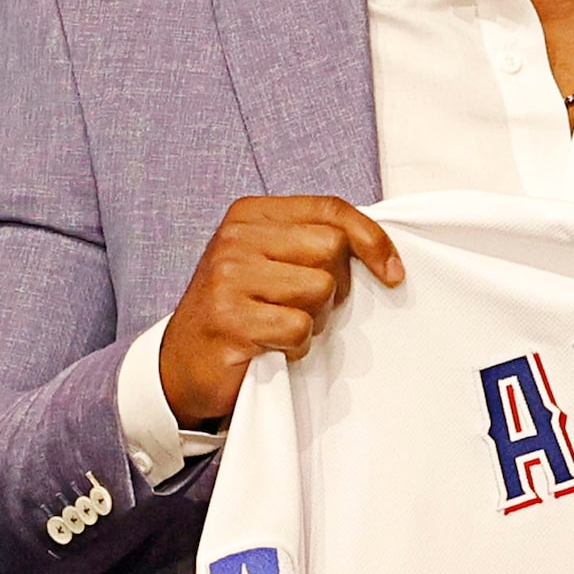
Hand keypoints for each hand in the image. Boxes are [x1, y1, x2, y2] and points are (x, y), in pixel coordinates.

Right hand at [161, 196, 402, 426]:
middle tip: (307, 307)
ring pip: (319, 288)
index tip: (392, 272)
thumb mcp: (271, 262)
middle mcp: (235, 239)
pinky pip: (298, 328)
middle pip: (331, 248)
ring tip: (284, 326)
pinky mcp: (229, 320)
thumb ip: (311, 243)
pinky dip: (296, 347)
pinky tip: (272, 348)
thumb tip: (379, 249)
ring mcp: (228, 277)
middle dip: (336, 286)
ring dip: (314, 318)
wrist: (181, 364)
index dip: (372, 239)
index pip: (330, 209)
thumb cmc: (240, 311)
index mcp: (249, 215)